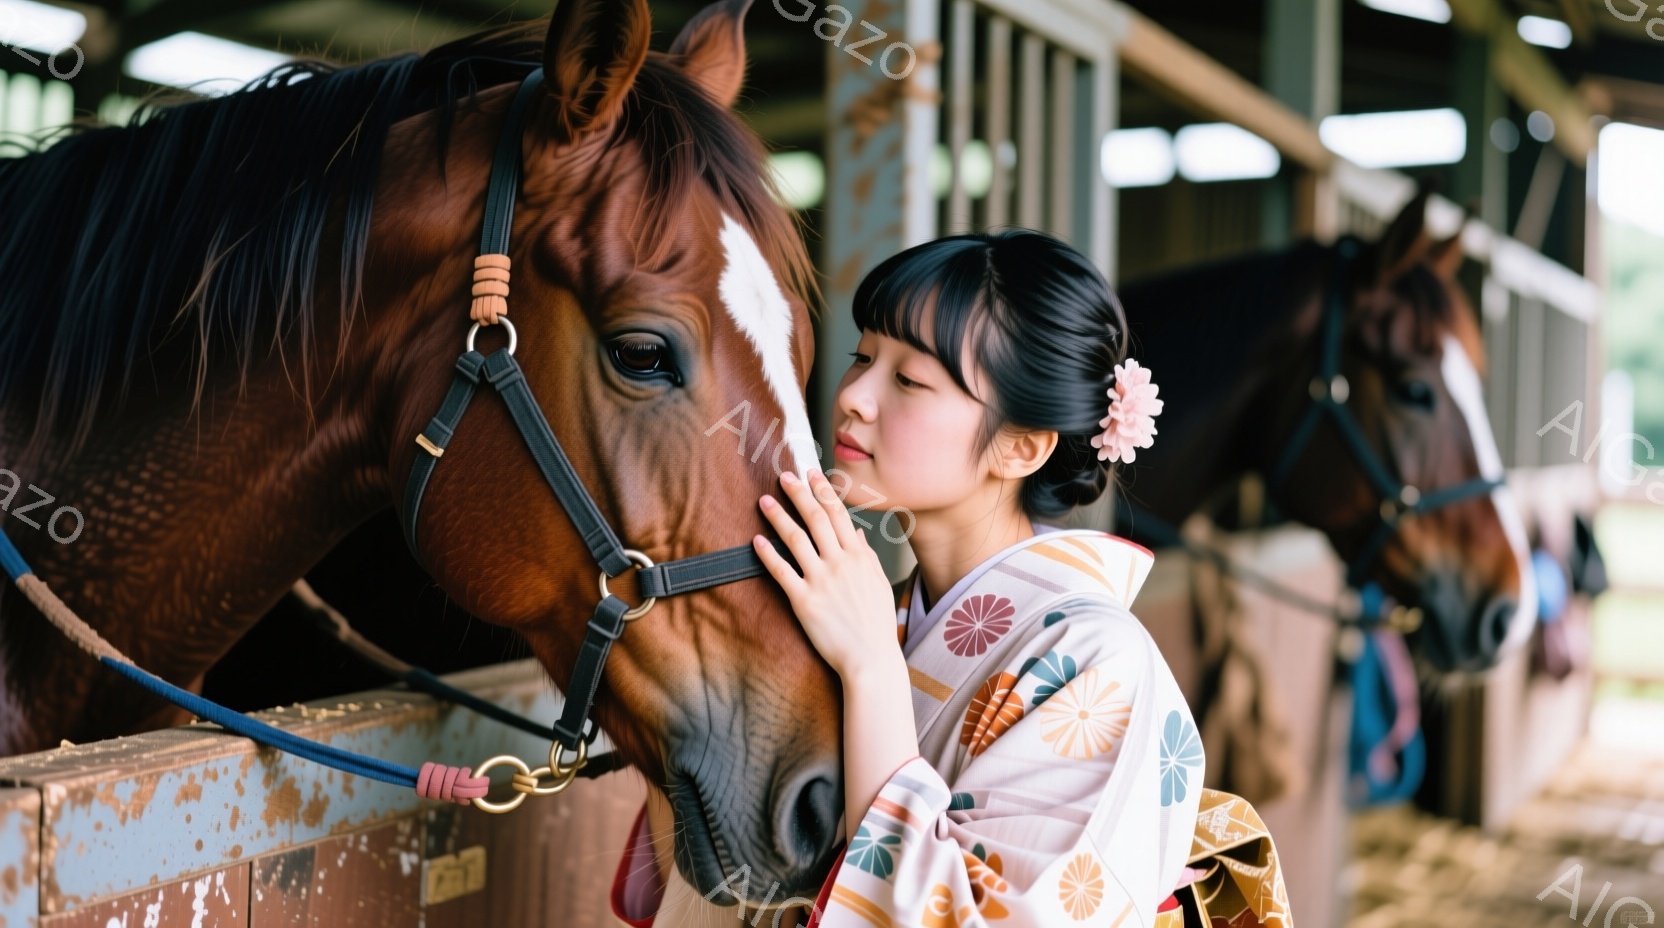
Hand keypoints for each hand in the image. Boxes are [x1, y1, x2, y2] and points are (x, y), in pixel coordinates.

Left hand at [753, 469, 899, 677]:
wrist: (870, 659)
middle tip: (784, 476)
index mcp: (859, 557)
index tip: (811, 473)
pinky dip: (768, 554)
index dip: (822, 491)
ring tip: (765, 501)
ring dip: (779, 517)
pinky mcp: (804, 601)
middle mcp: (841, 563)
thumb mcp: (879, 583)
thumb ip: (866, 555)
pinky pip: (782, 572)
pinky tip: (757, 541)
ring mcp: (822, 581)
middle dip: (799, 494)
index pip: (839, 514)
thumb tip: (857, 534)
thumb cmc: (876, 624)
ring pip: (796, 539)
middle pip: (816, 519)